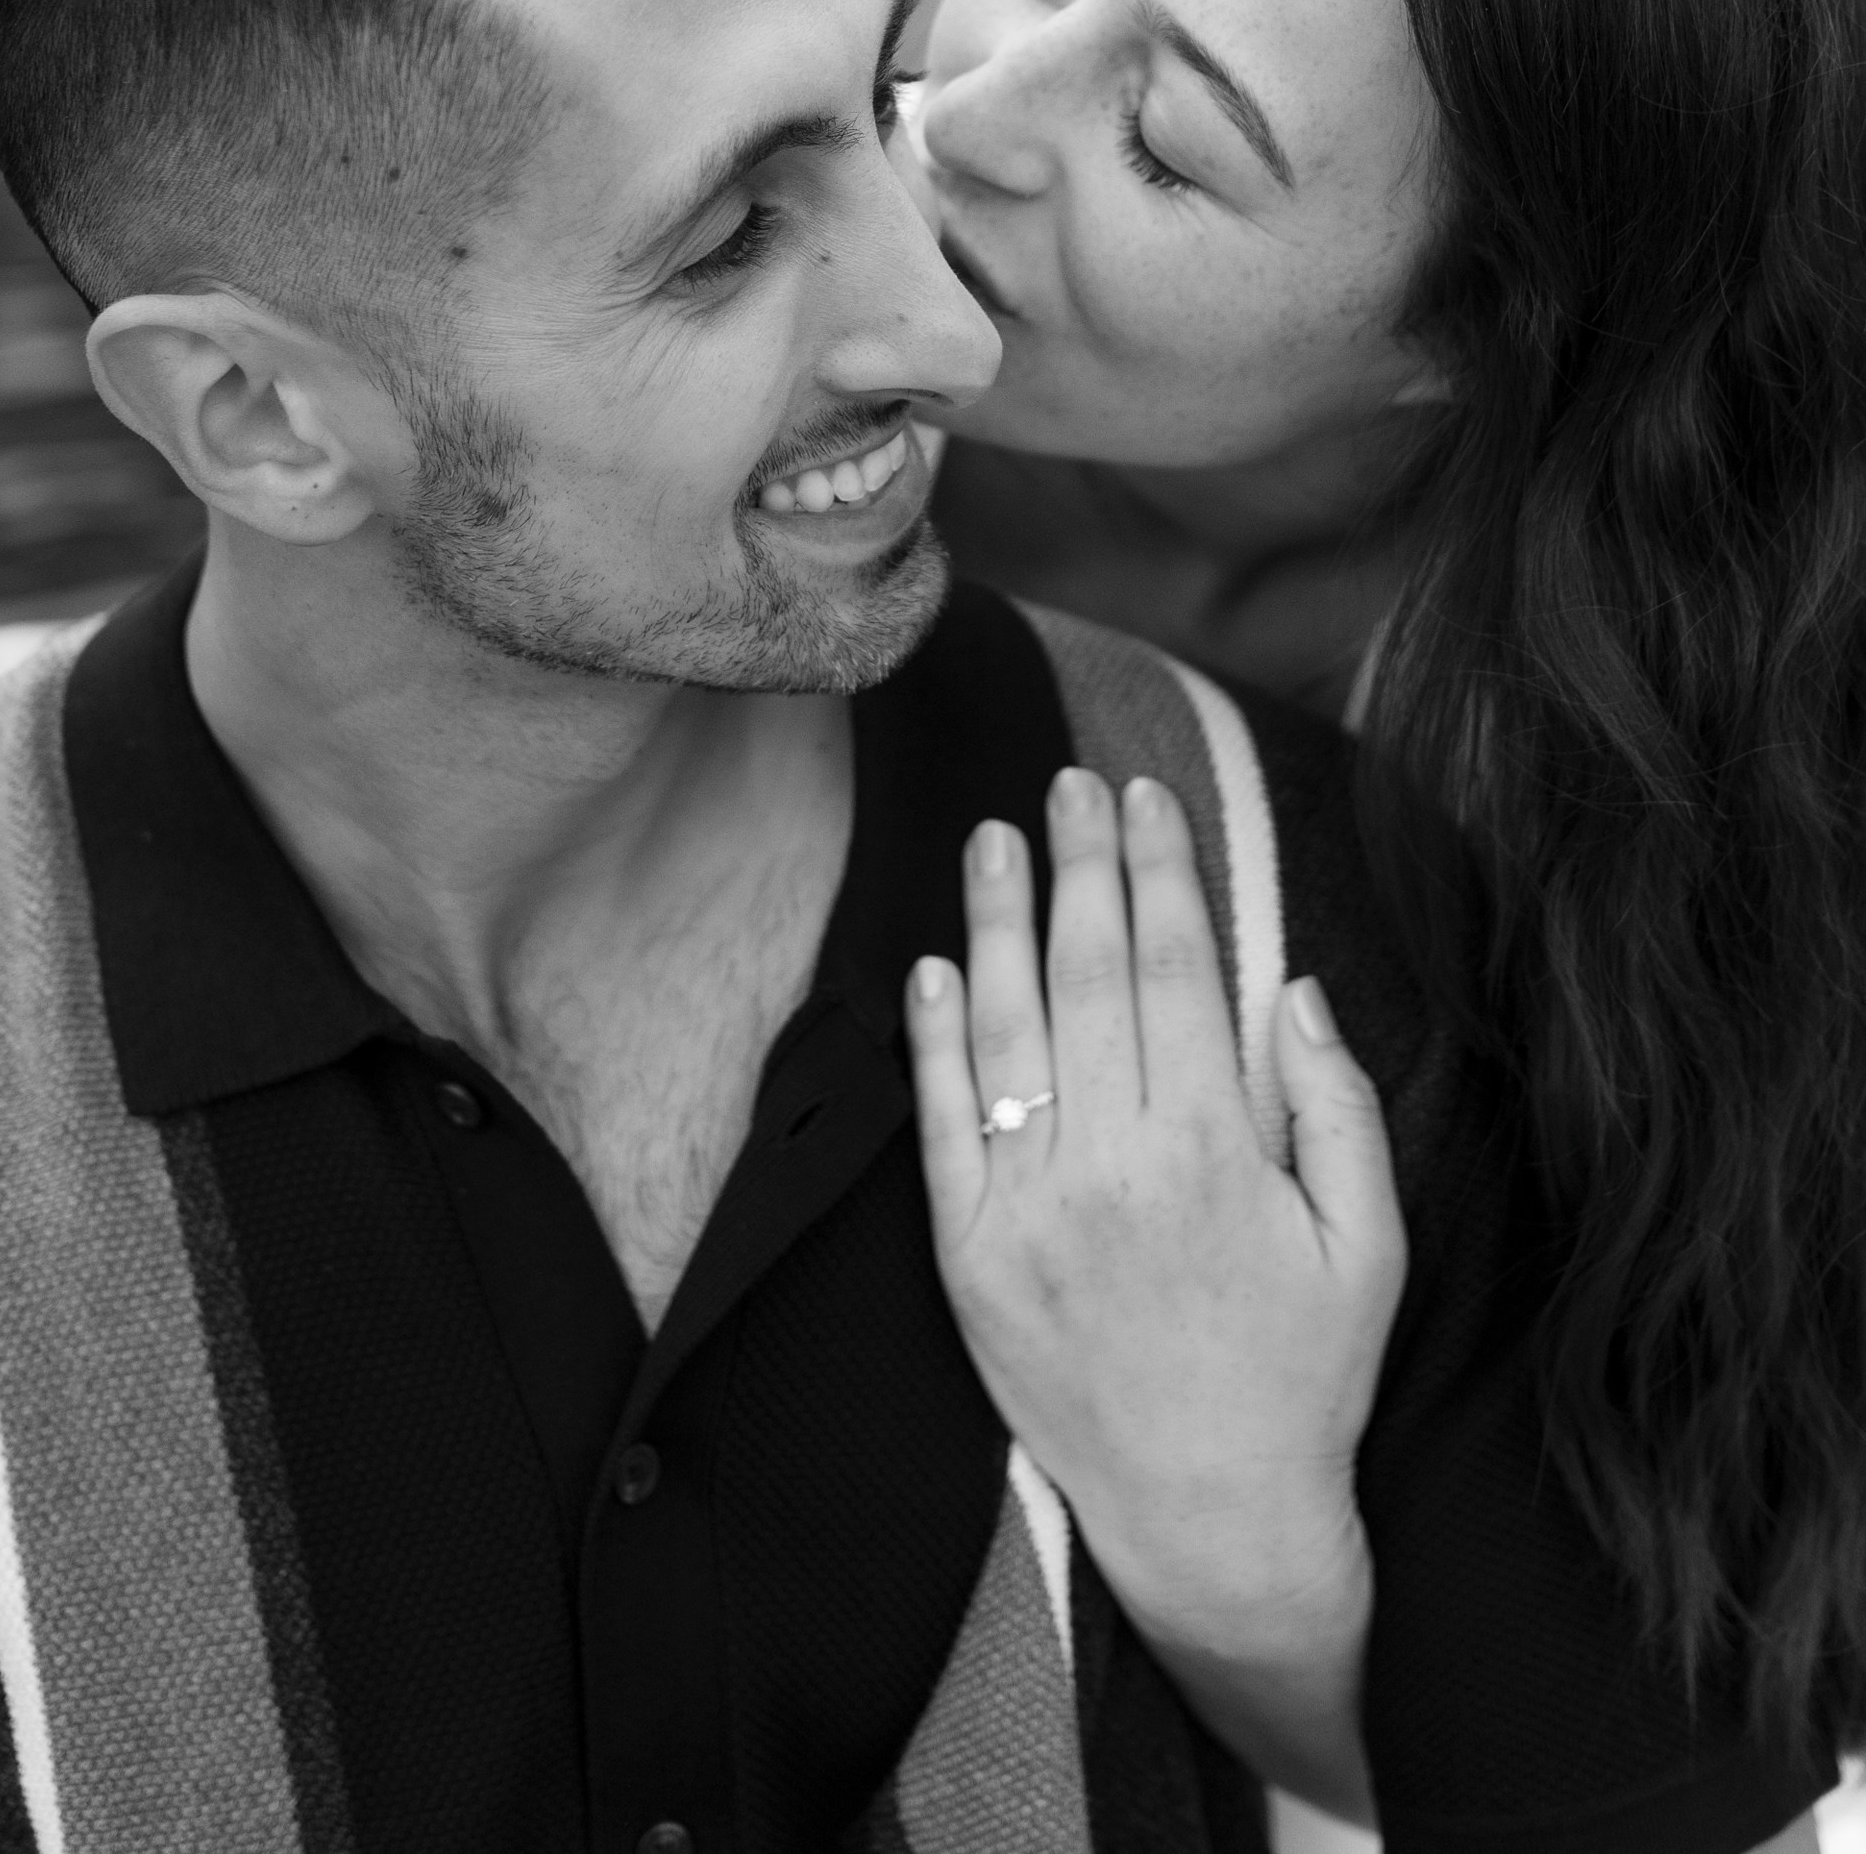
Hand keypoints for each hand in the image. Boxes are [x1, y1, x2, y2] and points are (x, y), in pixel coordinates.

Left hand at [906, 766, 1406, 1815]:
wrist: (1209, 1518)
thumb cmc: (1303, 1376)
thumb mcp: (1368, 1246)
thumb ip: (1339, 1109)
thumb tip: (1293, 987)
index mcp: (1212, 1155)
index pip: (1176, 970)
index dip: (1160, 870)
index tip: (1148, 796)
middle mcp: (1110, 1169)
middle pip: (1087, 975)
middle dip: (1081, 864)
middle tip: (1069, 782)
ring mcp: (1026, 1213)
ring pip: (1004, 1031)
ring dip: (996, 921)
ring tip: (994, 837)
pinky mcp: (968, 1258)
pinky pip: (943, 1125)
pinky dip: (933, 1038)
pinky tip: (934, 965)